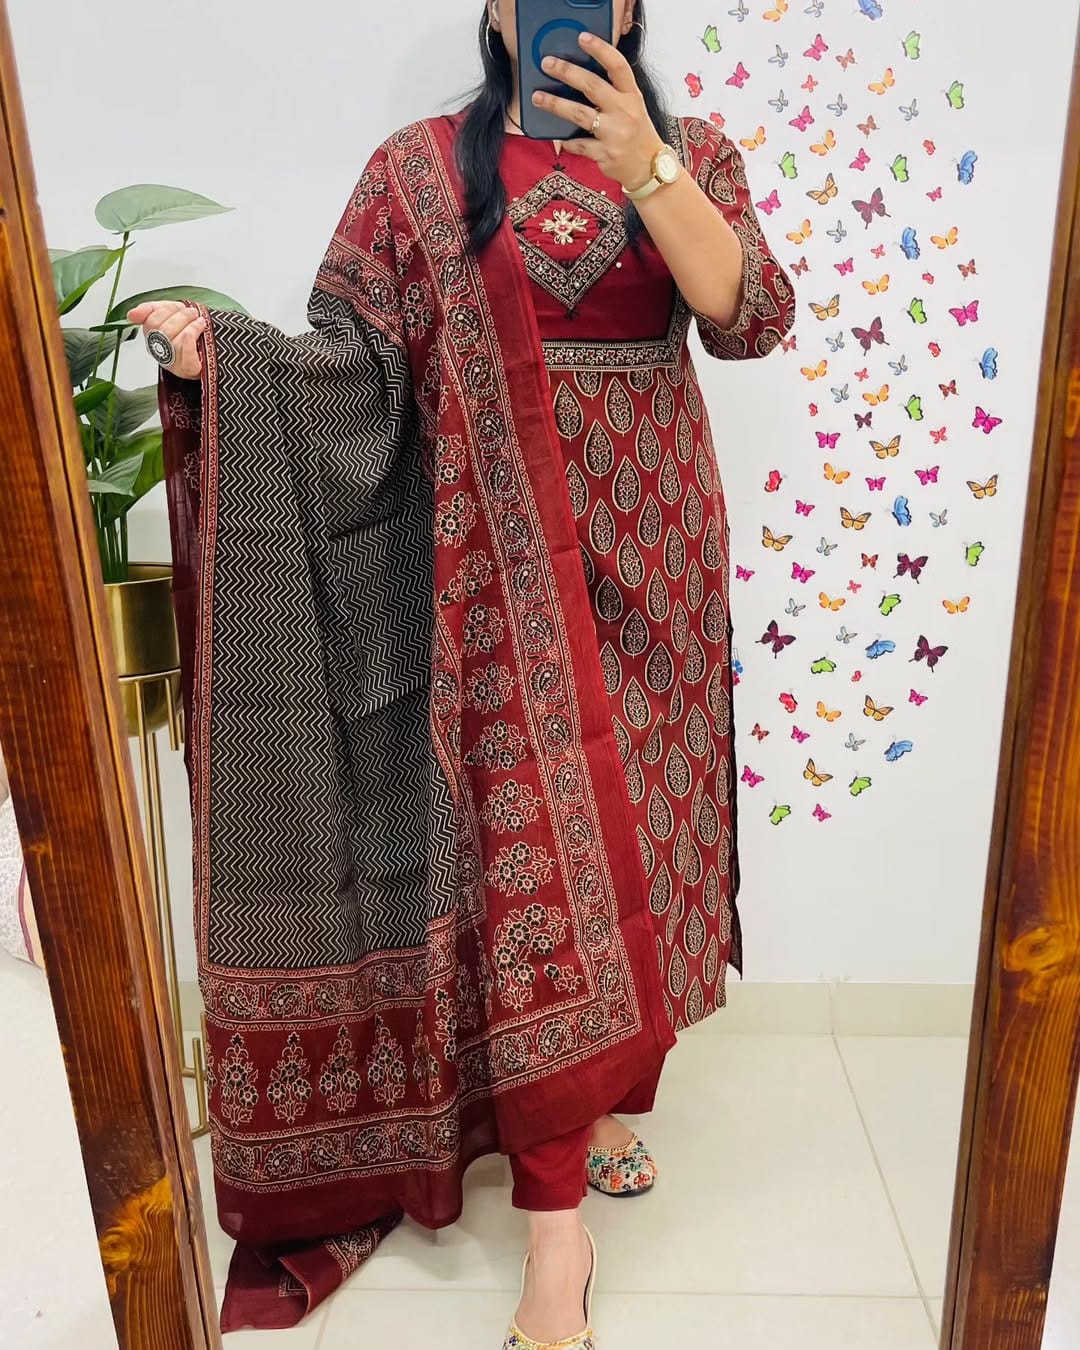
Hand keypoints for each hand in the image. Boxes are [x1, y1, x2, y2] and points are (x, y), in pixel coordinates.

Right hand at [125, 300, 206, 380]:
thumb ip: (149, 311)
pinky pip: (186, 354)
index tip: (180, 307)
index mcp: (152, 338)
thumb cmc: (188, 333)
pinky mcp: (189, 370)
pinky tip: (198, 329)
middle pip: (163, 331)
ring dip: (190, 326)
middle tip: (193, 313)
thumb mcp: (169, 316)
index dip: (167, 310)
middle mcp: (161, 353)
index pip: (151, 321)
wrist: (211, 351)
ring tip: (200, 321)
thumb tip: (131, 314)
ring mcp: (174, 364)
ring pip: (175, 342)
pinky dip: (190, 339)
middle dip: (180, 317)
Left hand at [533, 33, 664, 190]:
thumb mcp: (633, 107)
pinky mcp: (605, 154)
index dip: (600, 49)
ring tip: (537, 97)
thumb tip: (581, 76)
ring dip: (556, 104)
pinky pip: (579, 145)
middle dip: (567, 72)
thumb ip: (614, 92)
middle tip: (547, 64)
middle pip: (592, 86)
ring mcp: (614, 134)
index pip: (618, 66)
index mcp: (632, 96)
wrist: (650, 168)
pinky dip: (567, 141)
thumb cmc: (637, 133)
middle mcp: (624, 112)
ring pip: (580, 114)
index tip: (582, 37)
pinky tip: (559, 138)